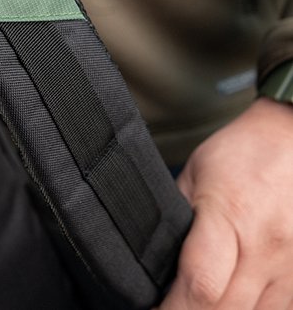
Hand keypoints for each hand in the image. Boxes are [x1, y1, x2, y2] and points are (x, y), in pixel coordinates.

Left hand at [159, 97, 292, 309]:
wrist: (292, 140)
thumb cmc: (240, 154)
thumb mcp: (194, 175)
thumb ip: (176, 218)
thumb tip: (153, 259)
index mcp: (230, 218)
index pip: (201, 284)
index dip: (171, 309)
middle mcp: (266, 251)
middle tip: (166, 308)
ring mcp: (291, 270)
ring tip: (194, 303)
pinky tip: (229, 301)